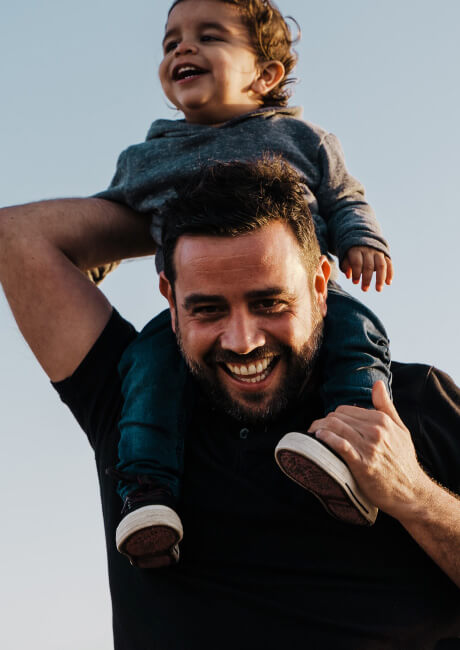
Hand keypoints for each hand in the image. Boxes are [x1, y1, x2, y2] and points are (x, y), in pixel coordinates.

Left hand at [308, 382, 427, 520]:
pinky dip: (326, 439)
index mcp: (382, 420)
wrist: (411, 493)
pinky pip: (340, 445)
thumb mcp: (401, 430)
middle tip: (314, 430)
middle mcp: (375, 431)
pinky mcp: (362, 464)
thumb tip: (377, 384)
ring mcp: (369, 447)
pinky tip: (318, 438)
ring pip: (335, 428)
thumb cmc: (404, 461)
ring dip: (319, 429)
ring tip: (312, 434)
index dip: (333, 416)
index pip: (346, 409)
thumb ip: (386, 406)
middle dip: (323, 422)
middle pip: (337, 418)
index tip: (326, 424)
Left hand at [340, 246, 392, 290]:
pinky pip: (389, 264)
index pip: (357, 262)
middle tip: (364, 289)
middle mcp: (368, 250)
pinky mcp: (385, 254)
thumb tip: (348, 276)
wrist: (363, 237)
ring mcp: (378, 252)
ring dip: (380, 278)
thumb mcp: (345, 255)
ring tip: (378, 289)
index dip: (356, 273)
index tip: (355, 282)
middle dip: (367, 279)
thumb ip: (345, 265)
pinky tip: (388, 283)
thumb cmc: (352, 252)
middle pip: (369, 265)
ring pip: (381, 265)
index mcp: (357, 250)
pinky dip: (390, 273)